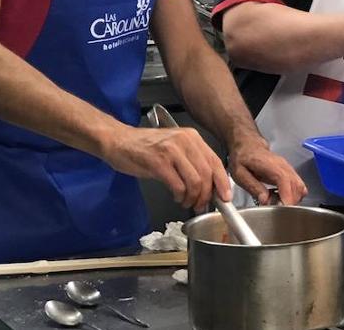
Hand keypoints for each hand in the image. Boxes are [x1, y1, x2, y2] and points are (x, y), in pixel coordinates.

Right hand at [100, 124, 228, 211]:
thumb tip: (209, 184)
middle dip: (206, 195)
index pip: (215, 162)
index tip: (225, 197)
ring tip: (187, 202)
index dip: (223, 182)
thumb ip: (192, 161)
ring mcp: (171, 151)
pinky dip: (180, 196)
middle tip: (201, 205)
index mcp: (192, 137)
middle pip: (207, 174)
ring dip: (193, 198)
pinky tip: (176, 197)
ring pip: (195, 182)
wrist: (118, 140)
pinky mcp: (158, 162)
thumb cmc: (144, 147)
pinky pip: (178, 185)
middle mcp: (185, 141)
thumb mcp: (174, 148)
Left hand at [228, 133, 306, 205]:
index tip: (283, 207)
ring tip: (278, 205)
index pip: (284, 180)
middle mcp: (283, 166)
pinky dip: (294, 196)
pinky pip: (299, 186)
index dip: (286, 195)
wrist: (248, 146)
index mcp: (269, 165)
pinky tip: (282, 199)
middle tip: (277, 210)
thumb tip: (265, 200)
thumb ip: (252, 187)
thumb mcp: (239, 173)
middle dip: (290, 202)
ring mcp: (288, 168)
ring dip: (293, 200)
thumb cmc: (243, 158)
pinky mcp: (290, 173)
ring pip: (300, 187)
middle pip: (296, 185)